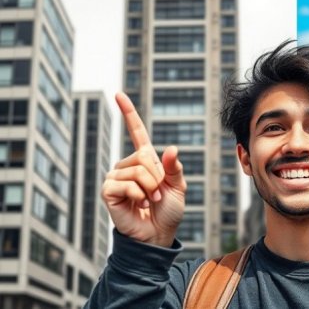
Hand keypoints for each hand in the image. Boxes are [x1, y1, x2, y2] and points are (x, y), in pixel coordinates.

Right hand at [102, 92, 186, 246]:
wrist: (158, 234)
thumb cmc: (169, 211)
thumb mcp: (179, 187)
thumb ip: (174, 168)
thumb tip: (171, 148)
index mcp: (146, 160)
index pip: (136, 132)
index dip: (128, 113)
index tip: (118, 94)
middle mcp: (128, 165)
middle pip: (144, 157)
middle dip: (157, 179)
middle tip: (158, 196)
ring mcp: (116, 177)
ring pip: (136, 172)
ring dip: (149, 190)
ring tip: (149, 202)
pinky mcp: (109, 191)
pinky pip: (125, 185)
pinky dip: (138, 196)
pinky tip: (138, 205)